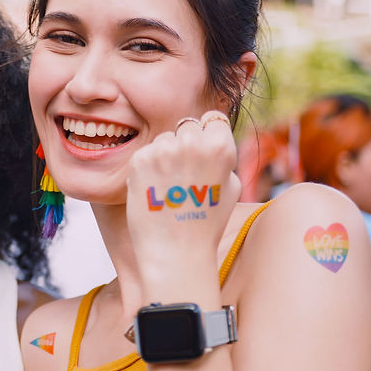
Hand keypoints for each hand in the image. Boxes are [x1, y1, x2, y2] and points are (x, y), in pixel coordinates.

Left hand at [124, 111, 240, 296]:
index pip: (212, 119)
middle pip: (186, 125)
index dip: (208, 137)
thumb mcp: (231, 186)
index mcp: (220, 146)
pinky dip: (148, 168)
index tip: (203, 157)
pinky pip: (146, 153)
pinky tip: (155, 190)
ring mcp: (163, 150)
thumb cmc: (207, 221)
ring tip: (170, 188)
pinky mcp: (139, 160)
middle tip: (185, 177)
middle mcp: (191, 142)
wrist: (175, 251)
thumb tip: (211, 133)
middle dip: (186, 144)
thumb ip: (222, 155)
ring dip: (165, 155)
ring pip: (164, 138)